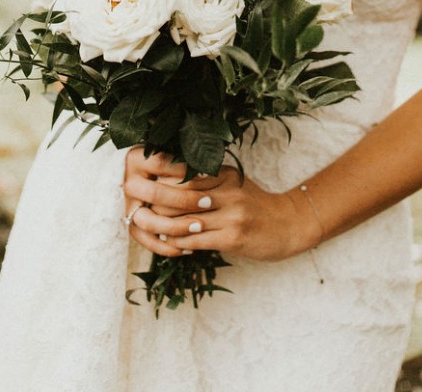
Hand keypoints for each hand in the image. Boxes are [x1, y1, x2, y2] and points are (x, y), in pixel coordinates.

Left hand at [122, 149, 314, 262]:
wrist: (289, 225)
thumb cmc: (257, 206)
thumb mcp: (236, 185)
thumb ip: (210, 182)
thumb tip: (173, 182)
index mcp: (226, 176)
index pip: (186, 175)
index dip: (161, 179)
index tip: (141, 181)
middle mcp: (228, 192)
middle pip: (181, 195)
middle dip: (153, 199)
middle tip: (133, 201)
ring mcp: (231, 215)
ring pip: (184, 220)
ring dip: (161, 226)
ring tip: (146, 226)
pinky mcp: (233, 237)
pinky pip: (196, 241)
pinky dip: (179, 244)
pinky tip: (170, 245)